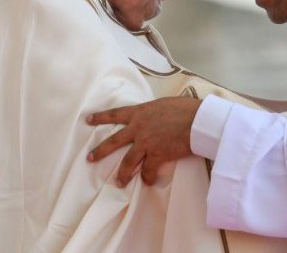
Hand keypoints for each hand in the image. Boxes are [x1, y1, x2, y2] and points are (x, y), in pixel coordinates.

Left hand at [85, 97, 201, 186]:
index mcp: (141, 112)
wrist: (198, 120)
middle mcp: (139, 128)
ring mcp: (146, 143)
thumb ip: (157, 112)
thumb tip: (159, 116)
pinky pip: (149, 171)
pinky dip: (148, 178)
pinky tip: (148, 182)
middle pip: (114, 141)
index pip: (116, 114)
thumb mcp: (166, 104)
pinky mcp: (157, 155)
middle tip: (89, 158)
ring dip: (123, 173)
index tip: (88, 119)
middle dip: (100, 150)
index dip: (101, 117)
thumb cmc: (187, 108)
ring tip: (118, 182)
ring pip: (128, 161)